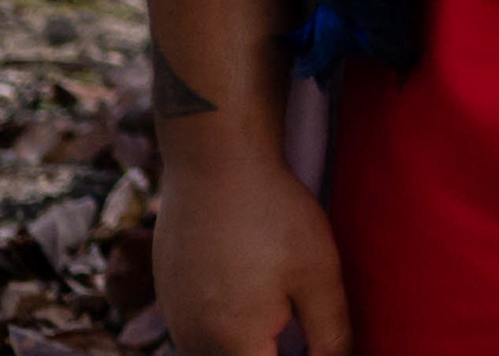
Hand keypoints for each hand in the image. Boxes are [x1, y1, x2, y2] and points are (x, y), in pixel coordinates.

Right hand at [155, 143, 350, 355]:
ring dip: (249, 346)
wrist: (214, 162)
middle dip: (273, 353)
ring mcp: (175, 319)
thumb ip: (330, 333)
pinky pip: (197, 334)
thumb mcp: (318, 273)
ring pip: (214, 355)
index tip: (317, 346)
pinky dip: (226, 331)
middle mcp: (193, 341)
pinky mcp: (169, 296)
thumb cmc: (273, 214)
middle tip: (303, 329)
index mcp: (233, 343)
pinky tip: (252, 298)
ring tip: (282, 315)